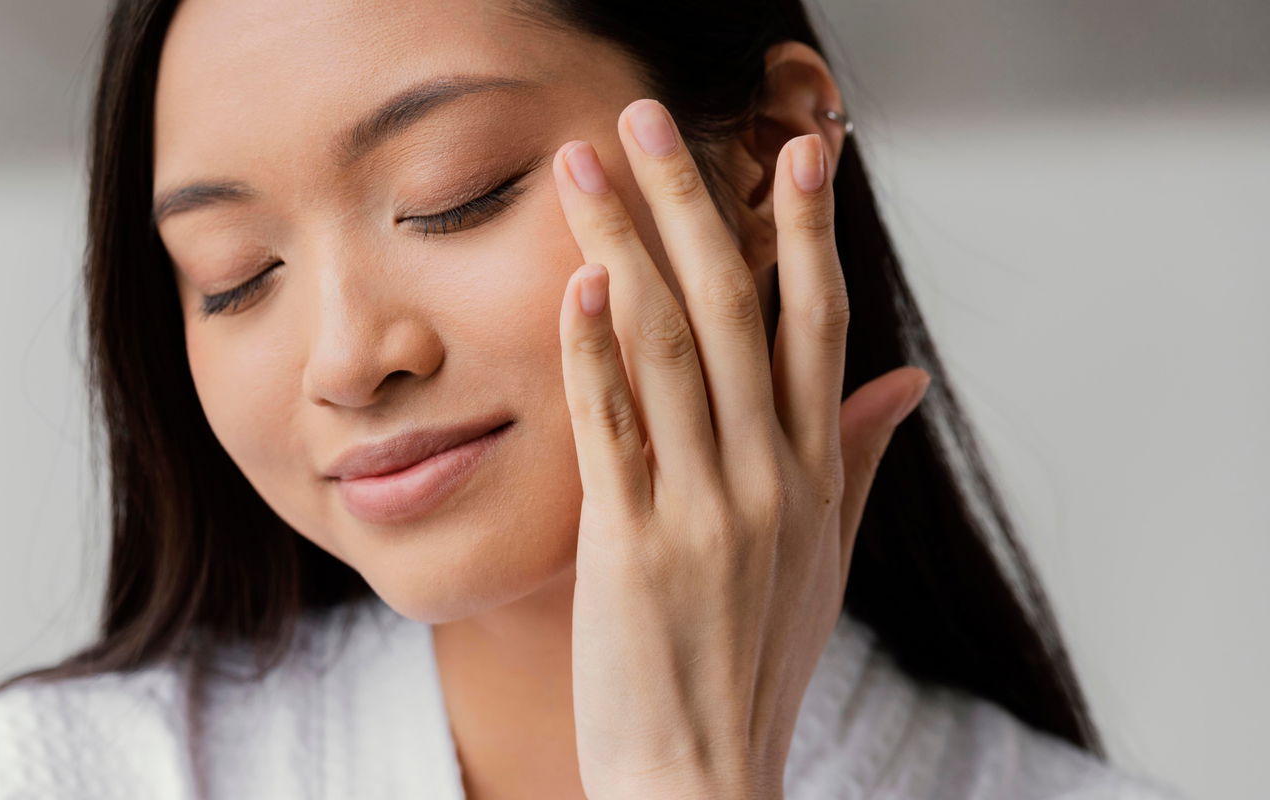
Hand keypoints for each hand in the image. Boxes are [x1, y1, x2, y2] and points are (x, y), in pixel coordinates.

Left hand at [553, 99, 930, 798]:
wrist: (704, 777)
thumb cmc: (756, 663)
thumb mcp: (825, 561)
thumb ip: (858, 462)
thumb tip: (900, 385)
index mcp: (815, 476)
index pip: (818, 325)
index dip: (809, 230)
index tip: (802, 146)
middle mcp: (770, 480)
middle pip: (735, 312)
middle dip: (694, 203)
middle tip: (651, 119)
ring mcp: (705, 511)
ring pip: (668, 351)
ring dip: (624, 248)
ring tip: (589, 171)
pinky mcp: (633, 548)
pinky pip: (615, 431)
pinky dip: (595, 353)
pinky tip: (578, 286)